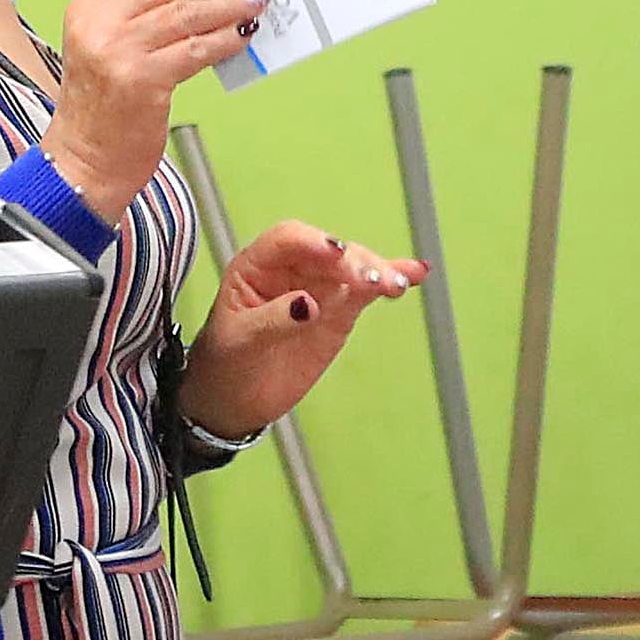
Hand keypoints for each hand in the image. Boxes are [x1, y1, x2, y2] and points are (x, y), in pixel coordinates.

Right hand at [42, 0, 268, 222]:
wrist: (85, 160)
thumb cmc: (100, 108)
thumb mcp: (102, 46)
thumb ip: (136, 14)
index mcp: (87, 8)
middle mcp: (99, 24)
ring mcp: (119, 52)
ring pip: (187, 13)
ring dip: (228, 5)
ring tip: (254, 1)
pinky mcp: (143, 81)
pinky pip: (197, 50)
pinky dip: (225, 39)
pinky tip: (241, 36)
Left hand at [179, 223, 426, 441]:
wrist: (234, 399)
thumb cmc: (226, 363)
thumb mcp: (241, 343)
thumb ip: (274, 321)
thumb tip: (308, 304)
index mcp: (256, 266)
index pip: (287, 239)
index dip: (313, 242)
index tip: (334, 254)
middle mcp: (290, 269)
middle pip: (330, 252)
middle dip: (353, 262)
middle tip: (370, 280)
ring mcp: (318, 288)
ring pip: (353, 267)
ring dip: (377, 271)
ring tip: (395, 285)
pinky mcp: (339, 310)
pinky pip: (367, 290)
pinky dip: (390, 280)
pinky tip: (413, 274)